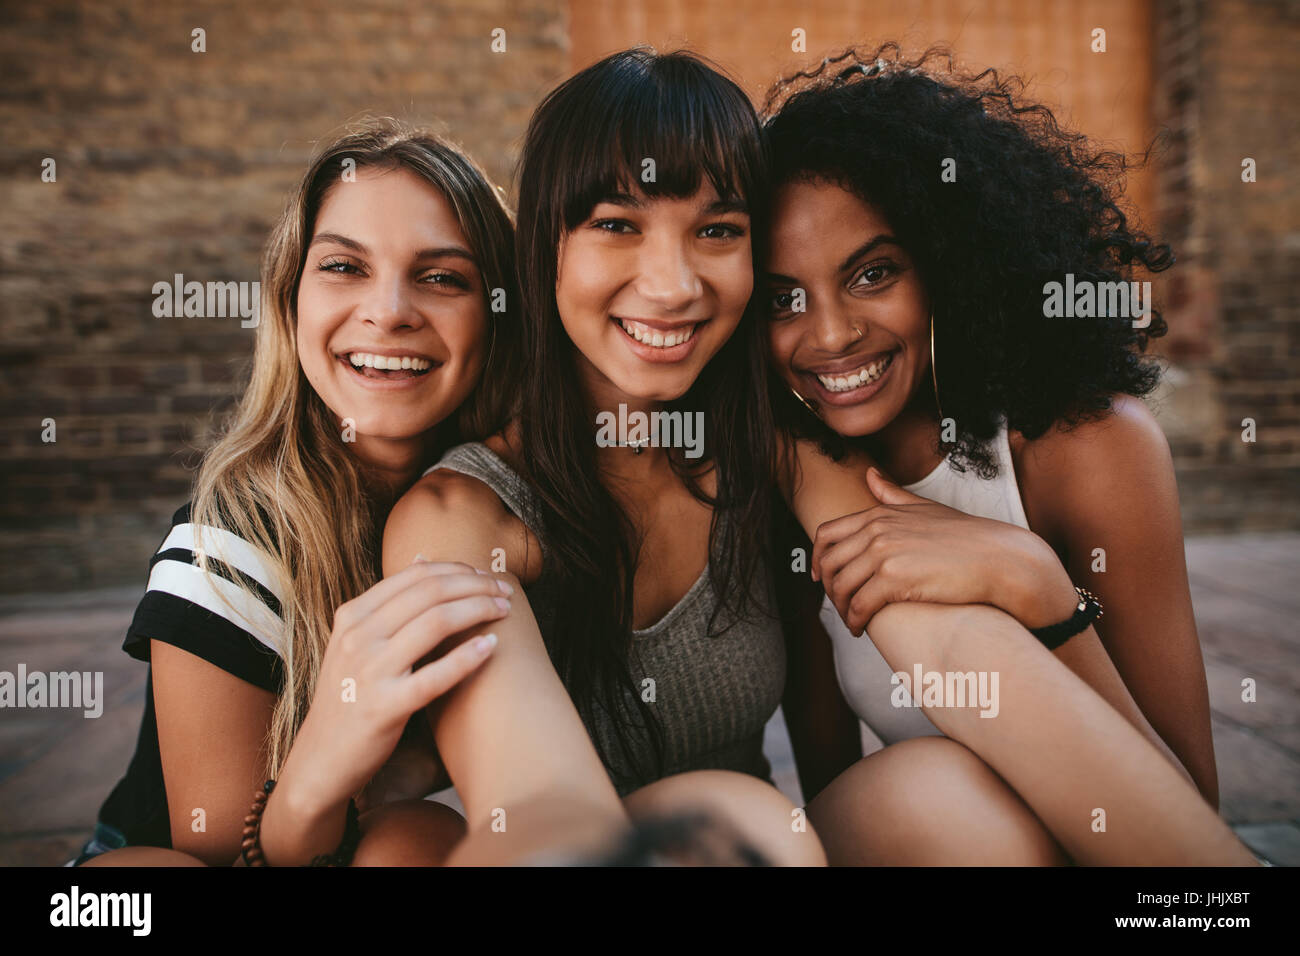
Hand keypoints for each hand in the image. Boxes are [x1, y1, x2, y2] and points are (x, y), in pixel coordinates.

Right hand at [268, 558, 509, 846]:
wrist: (320, 757)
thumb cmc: (349, 696)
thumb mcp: (355, 642)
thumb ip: (387, 605)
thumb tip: (422, 560)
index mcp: (352, 616)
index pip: (414, 576)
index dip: (457, 570)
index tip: (485, 576)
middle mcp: (358, 637)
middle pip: (430, 593)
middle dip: (476, 586)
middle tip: (505, 591)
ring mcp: (369, 672)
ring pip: (436, 623)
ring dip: (479, 611)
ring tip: (504, 612)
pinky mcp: (384, 707)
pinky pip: (435, 676)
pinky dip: (468, 657)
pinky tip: (491, 647)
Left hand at [811, 467, 1076, 634]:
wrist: (999, 558)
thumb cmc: (966, 536)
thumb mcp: (925, 508)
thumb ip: (893, 494)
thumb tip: (869, 475)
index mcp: (879, 514)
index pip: (826, 533)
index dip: (817, 558)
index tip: (820, 577)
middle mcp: (876, 530)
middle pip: (829, 562)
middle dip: (828, 588)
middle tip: (839, 605)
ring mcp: (884, 553)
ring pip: (841, 587)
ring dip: (841, 609)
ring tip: (851, 621)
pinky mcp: (894, 580)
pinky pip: (859, 606)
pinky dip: (855, 621)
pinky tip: (861, 630)